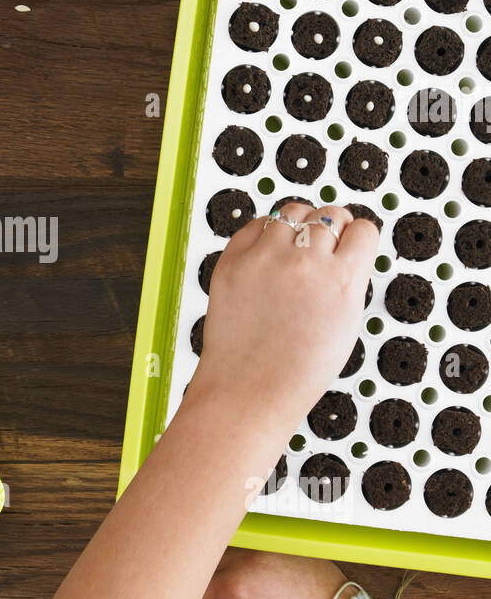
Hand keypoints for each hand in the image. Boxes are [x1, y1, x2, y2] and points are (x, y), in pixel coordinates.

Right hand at [185, 548, 366, 598]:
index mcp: (231, 592)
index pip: (182, 586)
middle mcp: (243, 561)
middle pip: (197, 563)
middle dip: (194, 583)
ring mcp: (260, 546)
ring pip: (217, 552)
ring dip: (215, 570)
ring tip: (236, 597)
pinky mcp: (273, 540)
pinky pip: (241, 546)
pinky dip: (237, 562)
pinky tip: (253, 584)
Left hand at [188, 201, 378, 442]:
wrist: (250, 387)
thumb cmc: (296, 370)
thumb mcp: (346, 325)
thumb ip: (347, 281)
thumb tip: (344, 251)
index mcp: (342, 280)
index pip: (362, 229)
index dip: (357, 237)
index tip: (350, 242)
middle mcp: (305, 262)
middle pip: (328, 215)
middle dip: (329, 229)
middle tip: (321, 247)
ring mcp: (266, 258)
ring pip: (293, 211)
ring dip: (298, 224)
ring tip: (294, 246)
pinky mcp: (234, 260)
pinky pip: (256, 224)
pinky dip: (264, 233)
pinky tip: (268, 252)